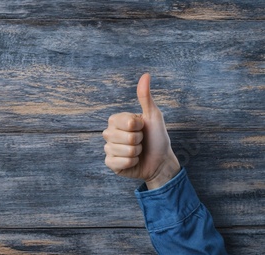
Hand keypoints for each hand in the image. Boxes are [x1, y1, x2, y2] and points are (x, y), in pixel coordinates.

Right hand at [103, 73, 179, 189]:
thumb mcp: (153, 116)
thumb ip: (145, 97)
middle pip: (125, 137)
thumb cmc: (156, 137)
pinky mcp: (110, 163)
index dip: (138, 126)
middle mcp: (109, 133)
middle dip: (138, 141)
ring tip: (138, 152)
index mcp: (116, 120)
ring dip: (136, 153)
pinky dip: (130, 163)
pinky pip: (119, 162)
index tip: (142, 128)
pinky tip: (133, 161)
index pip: (125, 122)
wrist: (160, 161)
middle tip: (141, 142)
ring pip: (124, 151)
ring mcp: (108, 148)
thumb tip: (146, 75)